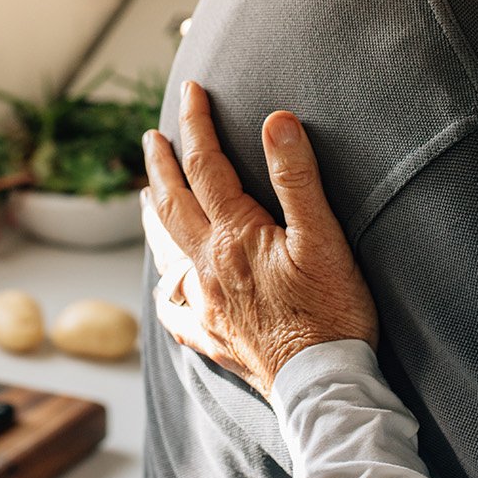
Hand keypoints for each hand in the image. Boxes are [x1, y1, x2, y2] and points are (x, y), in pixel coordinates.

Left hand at [141, 82, 378, 397]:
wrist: (322, 385)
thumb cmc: (331, 312)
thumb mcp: (324, 237)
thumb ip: (296, 178)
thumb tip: (276, 121)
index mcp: (234, 235)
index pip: (206, 166)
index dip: (197, 124)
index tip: (192, 92)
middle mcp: (208, 266)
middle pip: (173, 204)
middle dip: (161, 164)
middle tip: (152, 137)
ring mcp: (206, 304)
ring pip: (166, 250)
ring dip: (154, 214)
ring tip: (146, 193)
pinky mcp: (213, 336)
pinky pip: (176, 310)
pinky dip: (166, 291)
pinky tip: (164, 290)